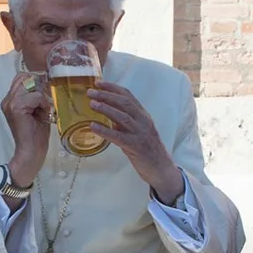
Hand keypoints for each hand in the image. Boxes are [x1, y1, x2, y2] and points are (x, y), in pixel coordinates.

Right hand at [1, 70, 52, 186]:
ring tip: (42, 111)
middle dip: (38, 87)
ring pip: (31, 85)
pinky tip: (43, 115)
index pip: (21, 77)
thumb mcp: (36, 111)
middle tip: (44, 103)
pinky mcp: (17, 108)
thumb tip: (44, 83)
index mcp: (10, 100)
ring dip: (41, 97)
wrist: (31, 152)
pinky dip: (43, 104)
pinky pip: (36, 96)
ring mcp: (10, 103)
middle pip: (25, 77)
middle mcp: (7, 100)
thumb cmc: (36, 134)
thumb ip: (35, 97)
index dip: (35, 82)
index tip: (43, 96)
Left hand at [88, 81, 183, 201]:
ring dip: (106, 108)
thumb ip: (124, 123)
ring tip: (92, 104)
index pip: (128, 96)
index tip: (98, 83)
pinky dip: (105, 130)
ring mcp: (140, 133)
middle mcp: (143, 121)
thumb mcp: (137, 132)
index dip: (113, 88)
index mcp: (144, 115)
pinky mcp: (136, 147)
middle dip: (107, 95)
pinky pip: (118, 136)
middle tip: (91, 91)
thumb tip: (107, 114)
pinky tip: (93, 126)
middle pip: (124, 102)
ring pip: (122, 116)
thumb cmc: (148, 151)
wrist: (162, 169)